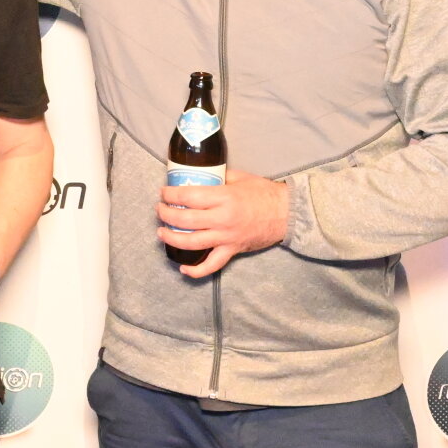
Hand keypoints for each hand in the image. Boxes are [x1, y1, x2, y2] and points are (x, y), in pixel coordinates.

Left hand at [156, 169, 290, 278]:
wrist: (287, 213)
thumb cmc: (264, 193)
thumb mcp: (239, 177)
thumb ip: (218, 178)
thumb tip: (199, 177)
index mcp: (224, 198)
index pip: (189, 196)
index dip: (171, 195)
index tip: (164, 193)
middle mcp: (222, 219)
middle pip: (185, 219)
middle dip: (166, 214)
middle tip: (160, 210)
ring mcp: (227, 237)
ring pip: (192, 242)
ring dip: (172, 238)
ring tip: (162, 233)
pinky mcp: (232, 250)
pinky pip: (212, 265)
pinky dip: (197, 270)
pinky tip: (183, 268)